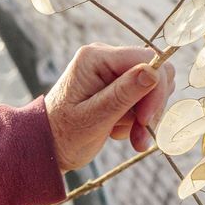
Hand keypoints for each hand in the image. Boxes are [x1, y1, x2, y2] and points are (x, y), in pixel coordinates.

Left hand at [44, 44, 174, 172]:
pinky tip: (123, 134)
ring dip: (147, 117)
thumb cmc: (63, 134)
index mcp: (95, 57)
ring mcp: (113, 72)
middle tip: (140, 135)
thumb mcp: (93, 118)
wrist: (49, 146)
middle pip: (155, 72)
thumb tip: (153, 72)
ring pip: (154, 88)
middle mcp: (106, 58)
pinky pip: (145, 99)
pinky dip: (140, 121)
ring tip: (131, 138)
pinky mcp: (119, 88)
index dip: (154, 89)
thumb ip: (123, 94)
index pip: (146, 59)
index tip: (146, 120)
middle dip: (152, 106)